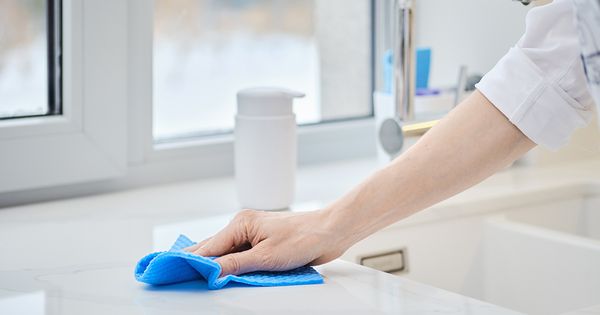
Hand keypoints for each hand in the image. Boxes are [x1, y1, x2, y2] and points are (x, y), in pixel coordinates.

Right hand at [184, 209, 344, 276]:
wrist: (329, 231)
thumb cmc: (303, 237)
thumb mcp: (265, 257)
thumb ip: (235, 265)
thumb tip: (210, 272)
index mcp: (240, 223)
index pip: (208, 247)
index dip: (191, 261)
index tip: (173, 271)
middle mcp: (244, 226)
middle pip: (213, 248)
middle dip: (197, 261)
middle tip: (175, 273)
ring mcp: (253, 234)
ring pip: (226, 252)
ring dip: (215, 264)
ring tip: (193, 275)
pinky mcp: (263, 243)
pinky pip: (240, 255)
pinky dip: (230, 264)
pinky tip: (222, 273)